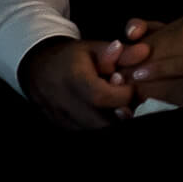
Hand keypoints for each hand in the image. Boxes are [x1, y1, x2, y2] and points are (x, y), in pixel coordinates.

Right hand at [17, 37, 137, 129]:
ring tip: (116, 105)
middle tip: (127, 100)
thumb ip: (120, 52)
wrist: (37, 69)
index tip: (130, 85)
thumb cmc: (71, 57)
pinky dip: (101, 125)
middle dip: (122, 113)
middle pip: (102, 122)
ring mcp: (62, 119)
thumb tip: (145, 51)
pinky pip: (88, 133)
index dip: (124, 93)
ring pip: (97, 131)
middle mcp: (64, 103)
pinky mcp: (64, 128)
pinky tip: (105, 112)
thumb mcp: (94, 48)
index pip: (103, 96)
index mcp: (73, 79)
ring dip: (113, 121)